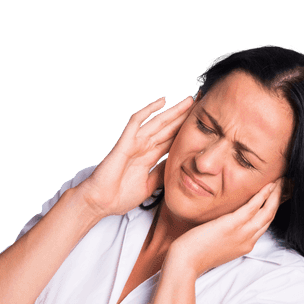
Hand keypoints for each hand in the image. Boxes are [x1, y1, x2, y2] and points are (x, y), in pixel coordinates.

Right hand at [77, 95, 193, 217]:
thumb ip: (162, 173)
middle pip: (168, 128)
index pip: (171, 140)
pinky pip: (137, 121)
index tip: (202, 123)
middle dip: (184, 116)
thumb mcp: (149, 186)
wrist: (100, 203)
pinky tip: (162, 101)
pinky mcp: (124, 142)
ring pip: (157, 122)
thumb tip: (179, 165)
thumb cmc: (119, 197)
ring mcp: (134, 143)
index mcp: (148, 158)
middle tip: (201, 104)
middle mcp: (142, 147)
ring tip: (190, 99)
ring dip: (173, 110)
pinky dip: (148, 110)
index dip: (185, 131)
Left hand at [168, 180, 282, 275]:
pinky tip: (267, 185)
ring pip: (267, 211)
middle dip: (278, 200)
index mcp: (244, 246)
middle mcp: (247, 240)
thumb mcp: (216, 246)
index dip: (271, 210)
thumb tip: (224, 225)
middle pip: (269, 217)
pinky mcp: (232, 225)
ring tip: (280, 181)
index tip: (275, 198)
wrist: (185, 262)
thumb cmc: (194, 255)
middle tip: (284, 185)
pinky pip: (253, 207)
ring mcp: (242, 233)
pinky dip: (263, 195)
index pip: (263, 225)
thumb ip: (226, 237)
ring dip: (275, 194)